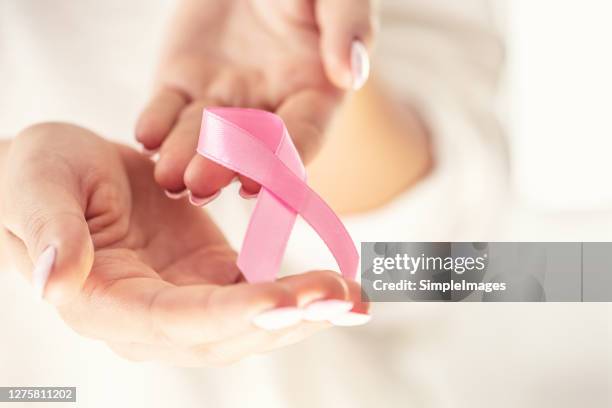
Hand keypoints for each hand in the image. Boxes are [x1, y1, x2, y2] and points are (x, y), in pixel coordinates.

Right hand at [0, 123, 368, 365]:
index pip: (175, 320)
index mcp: (105, 302)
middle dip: (287, 317)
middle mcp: (150, 316)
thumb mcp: (36, 188)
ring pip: (251, 320)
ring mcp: (183, 299)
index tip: (285, 300)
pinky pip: (257, 291)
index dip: (231, 313)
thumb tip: (58, 283)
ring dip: (304, 311)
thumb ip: (49, 232)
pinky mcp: (206, 275)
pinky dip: (296, 292)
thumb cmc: (38, 176)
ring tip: (356, 299)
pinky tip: (336, 284)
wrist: (64, 171)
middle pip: (226, 331)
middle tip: (346, 299)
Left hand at [135, 0, 374, 202]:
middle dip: (224, 165)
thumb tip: (349, 73)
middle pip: (246, 146)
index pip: (303, 133)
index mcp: (314, 93)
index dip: (284, 158)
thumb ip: (347, 27)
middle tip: (202, 182)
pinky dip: (157, 125)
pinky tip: (147, 139)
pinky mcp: (184, 85)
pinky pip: (168, 110)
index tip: (262, 178)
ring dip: (185, 157)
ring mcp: (223, 101)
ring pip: (202, 135)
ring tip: (169, 176)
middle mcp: (268, 108)